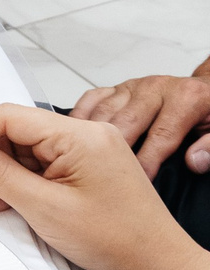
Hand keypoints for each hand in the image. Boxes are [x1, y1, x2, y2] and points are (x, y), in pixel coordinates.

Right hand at [0, 104, 195, 269]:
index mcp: (79, 135)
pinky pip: (42, 163)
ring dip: (0, 172)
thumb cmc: (114, 238)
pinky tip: (7, 200)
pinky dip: (19, 180)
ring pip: (26, 149)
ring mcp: (88, 149)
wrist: (157, 263)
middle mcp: (86, 133)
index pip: (9, 116)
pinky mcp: (88, 165)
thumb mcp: (44, 208)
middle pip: (16, 131)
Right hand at [70, 71, 209, 178]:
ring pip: (102, 112)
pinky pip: (90, 100)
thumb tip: (194, 162)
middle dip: (111, 153)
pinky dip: (78, 118)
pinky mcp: (116, 87)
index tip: (137, 182)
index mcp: (185, 99)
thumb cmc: (208, 113)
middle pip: (124, 124)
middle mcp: (155, 88)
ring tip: (79, 161)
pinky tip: (73, 138)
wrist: (205, 89)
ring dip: (88, 137)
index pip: (160, 136)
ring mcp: (132, 86)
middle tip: (99, 177)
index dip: (146, 163)